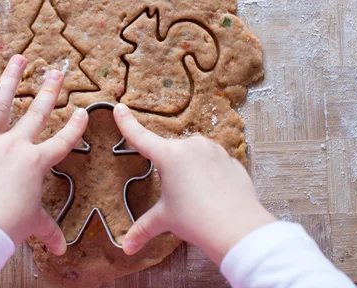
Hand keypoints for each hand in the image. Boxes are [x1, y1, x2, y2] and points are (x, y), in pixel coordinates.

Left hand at [0, 55, 88, 255]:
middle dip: (50, 89)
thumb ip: (49, 230)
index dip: (75, 125)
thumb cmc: (7, 226)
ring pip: (1, 104)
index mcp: (37, 162)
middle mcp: (16, 146)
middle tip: (57, 71)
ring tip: (18, 59)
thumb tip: (62, 250)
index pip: (63, 140)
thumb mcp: (33, 224)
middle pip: (37, 112)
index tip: (83, 111)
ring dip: (10, 79)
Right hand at [113, 104, 274, 263]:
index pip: (141, 137)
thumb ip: (144, 229)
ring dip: (191, 170)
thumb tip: (127, 248)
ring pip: (194, 156)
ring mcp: (214, 150)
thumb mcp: (165, 220)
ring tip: (196, 197)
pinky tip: (212, 194)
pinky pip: (214, 163)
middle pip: (171, 153)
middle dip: (170, 170)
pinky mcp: (231, 159)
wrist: (236, 227)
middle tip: (177, 194)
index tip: (120, 108)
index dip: (127, 123)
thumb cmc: (196, 220)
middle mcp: (191, 146)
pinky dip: (210, 175)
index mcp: (169, 155)